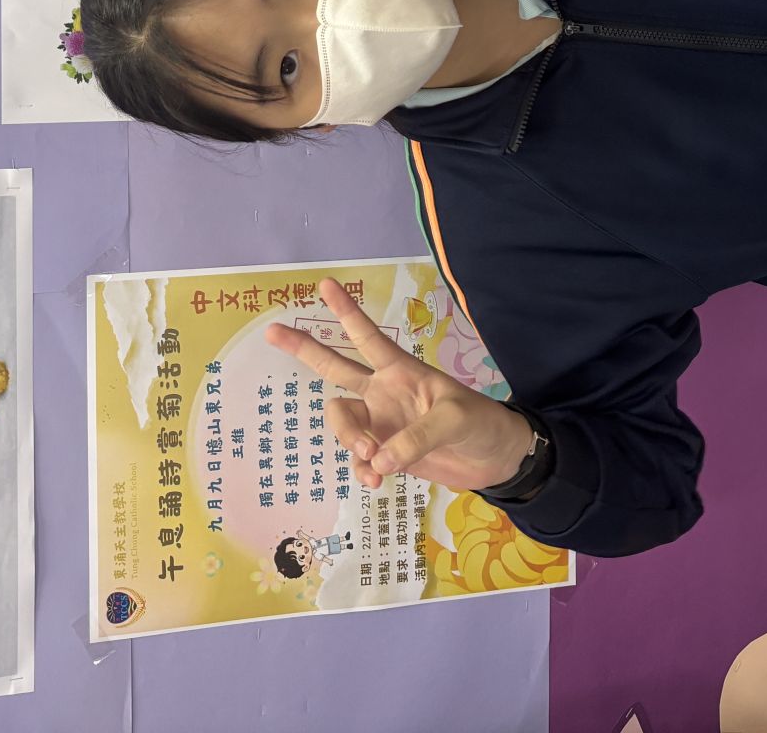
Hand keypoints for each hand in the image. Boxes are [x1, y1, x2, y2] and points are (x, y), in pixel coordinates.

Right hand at [264, 279, 534, 493]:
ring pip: (343, 422)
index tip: (324, 284)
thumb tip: (377, 459)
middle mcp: (384, 392)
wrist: (494, 460)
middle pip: (335, 368)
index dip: (346, 312)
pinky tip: (376, 480)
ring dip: (349, 439)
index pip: (368, 337)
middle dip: (305, 349)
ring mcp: (382, 423)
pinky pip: (358, 459)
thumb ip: (415, 437)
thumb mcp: (454, 420)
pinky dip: (362, 470)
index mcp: (401, 371)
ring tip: (371, 459)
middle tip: (272, 330)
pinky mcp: (386, 454)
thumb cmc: (480, 424)